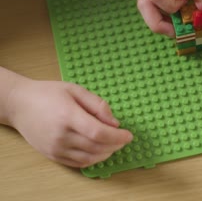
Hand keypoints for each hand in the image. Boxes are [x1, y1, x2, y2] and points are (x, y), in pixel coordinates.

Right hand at [6, 79, 132, 167]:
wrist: (19, 105)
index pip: (99, 133)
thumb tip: (115, 123)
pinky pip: (79, 163)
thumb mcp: (76, 90)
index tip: (129, 134)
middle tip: (124, 138)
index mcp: (68, 115)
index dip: (118, 136)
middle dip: (116, 144)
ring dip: (107, 153)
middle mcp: (61, 135)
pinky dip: (94, 159)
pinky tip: (100, 150)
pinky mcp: (52, 155)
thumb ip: (98, 105)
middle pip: (97, 147)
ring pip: (90, 158)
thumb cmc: (48, 94)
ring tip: (114, 143)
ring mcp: (56, 148)